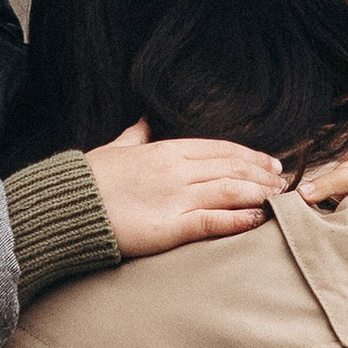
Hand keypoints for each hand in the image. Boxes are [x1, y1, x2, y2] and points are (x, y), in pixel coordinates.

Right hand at [86, 120, 281, 259]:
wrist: (64, 208)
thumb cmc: (86, 181)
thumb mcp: (112, 150)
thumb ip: (132, 136)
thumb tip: (142, 121)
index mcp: (164, 150)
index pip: (219, 149)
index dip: (248, 155)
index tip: (269, 163)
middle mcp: (176, 169)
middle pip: (231, 168)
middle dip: (261, 175)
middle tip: (283, 183)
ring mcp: (175, 197)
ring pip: (230, 190)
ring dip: (259, 194)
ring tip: (278, 200)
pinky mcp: (170, 226)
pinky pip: (213, 221)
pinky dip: (239, 219)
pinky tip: (257, 219)